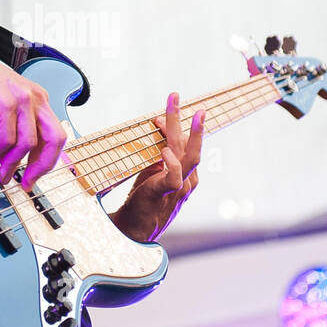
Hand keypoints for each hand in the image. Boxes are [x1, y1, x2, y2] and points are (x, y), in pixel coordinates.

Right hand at [0, 43, 67, 191]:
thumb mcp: (4, 108)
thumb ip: (14, 132)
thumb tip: (13, 160)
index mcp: (38, 99)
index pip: (54, 135)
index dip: (47, 159)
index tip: (34, 174)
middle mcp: (34, 99)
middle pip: (53, 140)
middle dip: (41, 166)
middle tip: (27, 181)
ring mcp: (21, 101)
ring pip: (27, 145)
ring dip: (12, 164)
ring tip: (0, 170)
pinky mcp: (4, 106)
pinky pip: (5, 141)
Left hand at [110, 92, 204, 242]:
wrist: (134, 229)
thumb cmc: (143, 200)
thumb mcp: (151, 170)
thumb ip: (159, 152)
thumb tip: (159, 124)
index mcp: (186, 173)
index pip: (186, 144)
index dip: (175, 125)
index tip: (161, 113)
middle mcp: (188, 179)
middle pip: (192, 146)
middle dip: (189, 120)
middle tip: (177, 97)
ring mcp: (180, 188)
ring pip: (188, 156)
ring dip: (185, 132)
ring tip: (179, 112)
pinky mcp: (167, 195)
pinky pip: (175, 177)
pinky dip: (171, 163)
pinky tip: (164, 151)